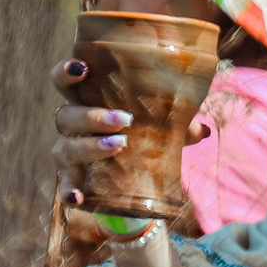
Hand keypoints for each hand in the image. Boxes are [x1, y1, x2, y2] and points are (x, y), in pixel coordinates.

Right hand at [50, 54, 206, 197]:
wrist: (134, 176)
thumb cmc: (142, 135)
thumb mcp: (160, 125)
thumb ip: (177, 123)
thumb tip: (202, 131)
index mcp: (87, 102)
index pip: (64, 82)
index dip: (66, 73)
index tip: (83, 68)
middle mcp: (72, 126)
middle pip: (66, 116)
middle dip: (92, 116)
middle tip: (124, 120)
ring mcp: (69, 153)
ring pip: (66, 147)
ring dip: (90, 146)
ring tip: (119, 146)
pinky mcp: (73, 179)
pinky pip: (64, 185)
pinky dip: (68, 191)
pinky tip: (78, 198)